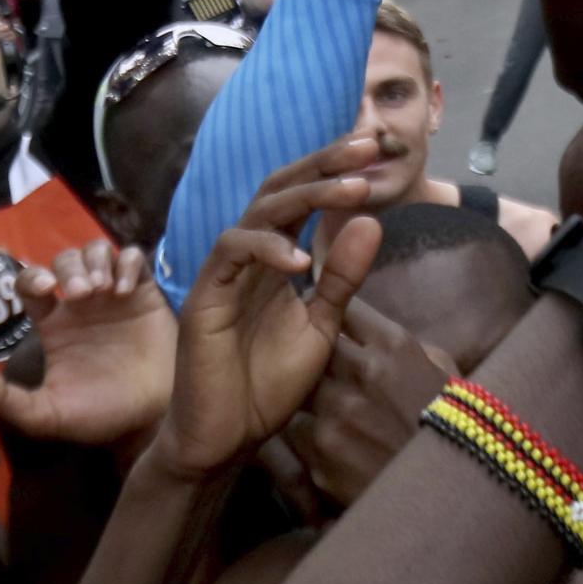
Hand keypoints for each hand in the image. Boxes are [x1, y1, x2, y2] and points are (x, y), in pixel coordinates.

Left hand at [0, 242, 175, 445]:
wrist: (150, 419)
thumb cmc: (97, 415)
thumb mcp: (43, 415)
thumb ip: (2, 398)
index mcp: (53, 324)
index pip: (32, 282)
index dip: (35, 276)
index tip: (50, 290)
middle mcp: (81, 304)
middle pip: (65, 259)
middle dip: (71, 269)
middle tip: (84, 294)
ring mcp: (114, 295)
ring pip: (98, 250)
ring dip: (98, 261)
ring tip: (104, 290)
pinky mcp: (145, 293)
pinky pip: (134, 257)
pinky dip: (128, 265)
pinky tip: (126, 291)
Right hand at [155, 137, 382, 479]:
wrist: (228, 437)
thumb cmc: (268, 383)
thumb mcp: (322, 325)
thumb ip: (343, 276)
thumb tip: (372, 220)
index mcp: (277, 257)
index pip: (304, 197)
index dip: (336, 170)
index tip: (378, 151)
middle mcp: (249, 255)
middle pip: (281, 188)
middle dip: (324, 164)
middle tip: (367, 146)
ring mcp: (225, 272)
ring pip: (260, 211)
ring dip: (307, 195)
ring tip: (353, 191)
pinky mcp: (205, 295)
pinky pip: (231, 251)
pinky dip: (267, 248)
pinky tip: (302, 259)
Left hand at [280, 297, 450, 506]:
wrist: (454, 498)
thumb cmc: (457, 433)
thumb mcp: (447, 375)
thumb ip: (415, 350)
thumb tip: (386, 340)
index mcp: (396, 346)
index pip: (348, 310)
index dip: (341, 319)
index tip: (341, 330)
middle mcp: (363, 373)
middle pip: (318, 349)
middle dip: (324, 361)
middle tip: (335, 376)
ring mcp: (337, 415)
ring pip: (301, 390)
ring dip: (314, 400)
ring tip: (336, 416)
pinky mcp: (320, 456)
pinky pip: (297, 433)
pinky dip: (309, 437)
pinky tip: (333, 447)